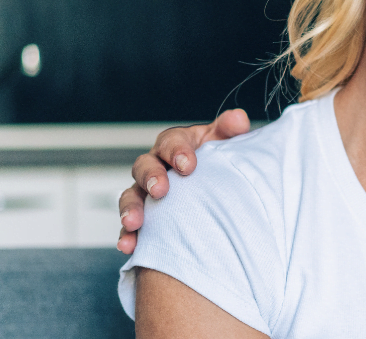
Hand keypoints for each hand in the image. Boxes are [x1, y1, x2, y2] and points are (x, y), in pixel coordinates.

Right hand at [116, 109, 250, 252]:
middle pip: (144, 166)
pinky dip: (127, 236)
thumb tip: (239, 119)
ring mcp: (146, 192)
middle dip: (151, 177)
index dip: (177, 151)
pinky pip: (130, 226)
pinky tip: (129, 246)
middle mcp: (156, 166)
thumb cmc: (218, 160)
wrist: (218, 187)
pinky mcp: (144, 218)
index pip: (170, 141)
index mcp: (176, 144)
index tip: (188, 165)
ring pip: (131, 197)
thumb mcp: (225, 142)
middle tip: (161, 191)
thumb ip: (230, 129)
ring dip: (130, 209)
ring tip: (134, 223)